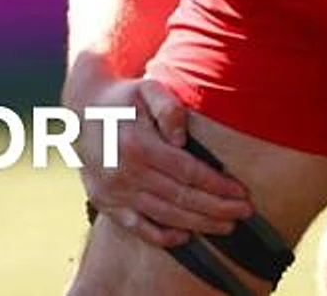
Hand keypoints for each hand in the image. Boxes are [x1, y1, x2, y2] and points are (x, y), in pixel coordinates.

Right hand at [69, 76, 252, 246]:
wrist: (82, 110)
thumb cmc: (125, 98)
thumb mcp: (148, 89)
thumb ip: (169, 109)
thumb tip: (181, 139)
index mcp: (137, 146)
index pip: (187, 172)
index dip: (217, 185)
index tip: (242, 193)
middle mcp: (124, 173)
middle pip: (180, 198)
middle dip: (216, 208)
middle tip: (244, 213)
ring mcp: (114, 192)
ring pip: (163, 216)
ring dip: (198, 224)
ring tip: (226, 226)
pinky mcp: (106, 203)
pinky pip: (136, 227)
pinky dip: (161, 236)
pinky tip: (186, 237)